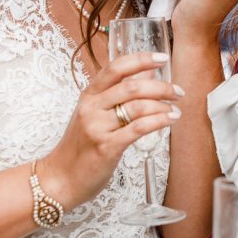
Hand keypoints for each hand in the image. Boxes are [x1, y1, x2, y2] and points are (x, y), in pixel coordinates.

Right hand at [40, 51, 182, 207]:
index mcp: (89, 95)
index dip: (141, 60)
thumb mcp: (94, 114)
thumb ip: (118, 93)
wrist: (60, 178)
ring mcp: (97, 126)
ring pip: (137, 107)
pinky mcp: (106, 147)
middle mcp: (91, 107)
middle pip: (131, 87)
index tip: (162, 58)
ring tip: (175, 110)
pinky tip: (169, 120)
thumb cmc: (80, 147)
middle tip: (178, 92)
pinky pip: (137, 129)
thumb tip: (148, 73)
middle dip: (161, 87)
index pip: (116, 67)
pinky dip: (158, 122)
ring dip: (162, 106)